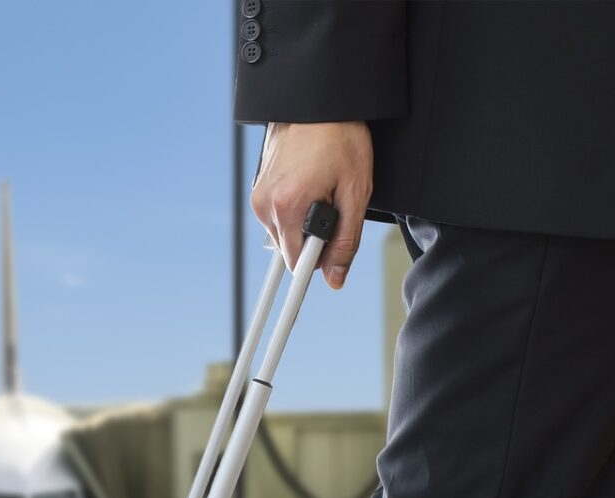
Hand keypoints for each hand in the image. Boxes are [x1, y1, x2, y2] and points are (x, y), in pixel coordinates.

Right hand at [250, 121, 372, 289]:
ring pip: (284, 234)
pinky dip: (295, 210)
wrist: (318, 100)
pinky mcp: (259, 190)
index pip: (297, 264)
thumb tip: (335, 278)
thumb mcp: (356, 191)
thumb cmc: (339, 136)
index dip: (317, 266)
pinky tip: (309, 185)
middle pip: (290, 250)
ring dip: (304, 224)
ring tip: (322, 190)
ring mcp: (259, 197)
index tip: (317, 282)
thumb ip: (345, 241)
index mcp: (288, 207)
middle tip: (336, 209)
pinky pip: (278, 217)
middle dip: (314, 241)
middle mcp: (266, 205)